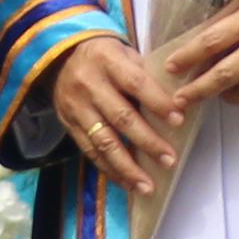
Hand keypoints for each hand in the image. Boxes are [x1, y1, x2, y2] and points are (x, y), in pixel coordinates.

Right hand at [45, 33, 188, 197]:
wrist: (60, 56)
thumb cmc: (104, 56)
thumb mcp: (124, 53)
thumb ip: (145, 75)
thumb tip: (178, 102)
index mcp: (108, 61)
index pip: (136, 83)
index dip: (157, 102)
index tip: (179, 120)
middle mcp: (89, 85)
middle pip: (121, 117)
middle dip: (147, 142)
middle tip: (169, 160)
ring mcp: (76, 107)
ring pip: (103, 141)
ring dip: (127, 167)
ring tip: (147, 186)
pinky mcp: (68, 124)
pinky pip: (90, 151)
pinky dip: (110, 170)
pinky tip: (127, 183)